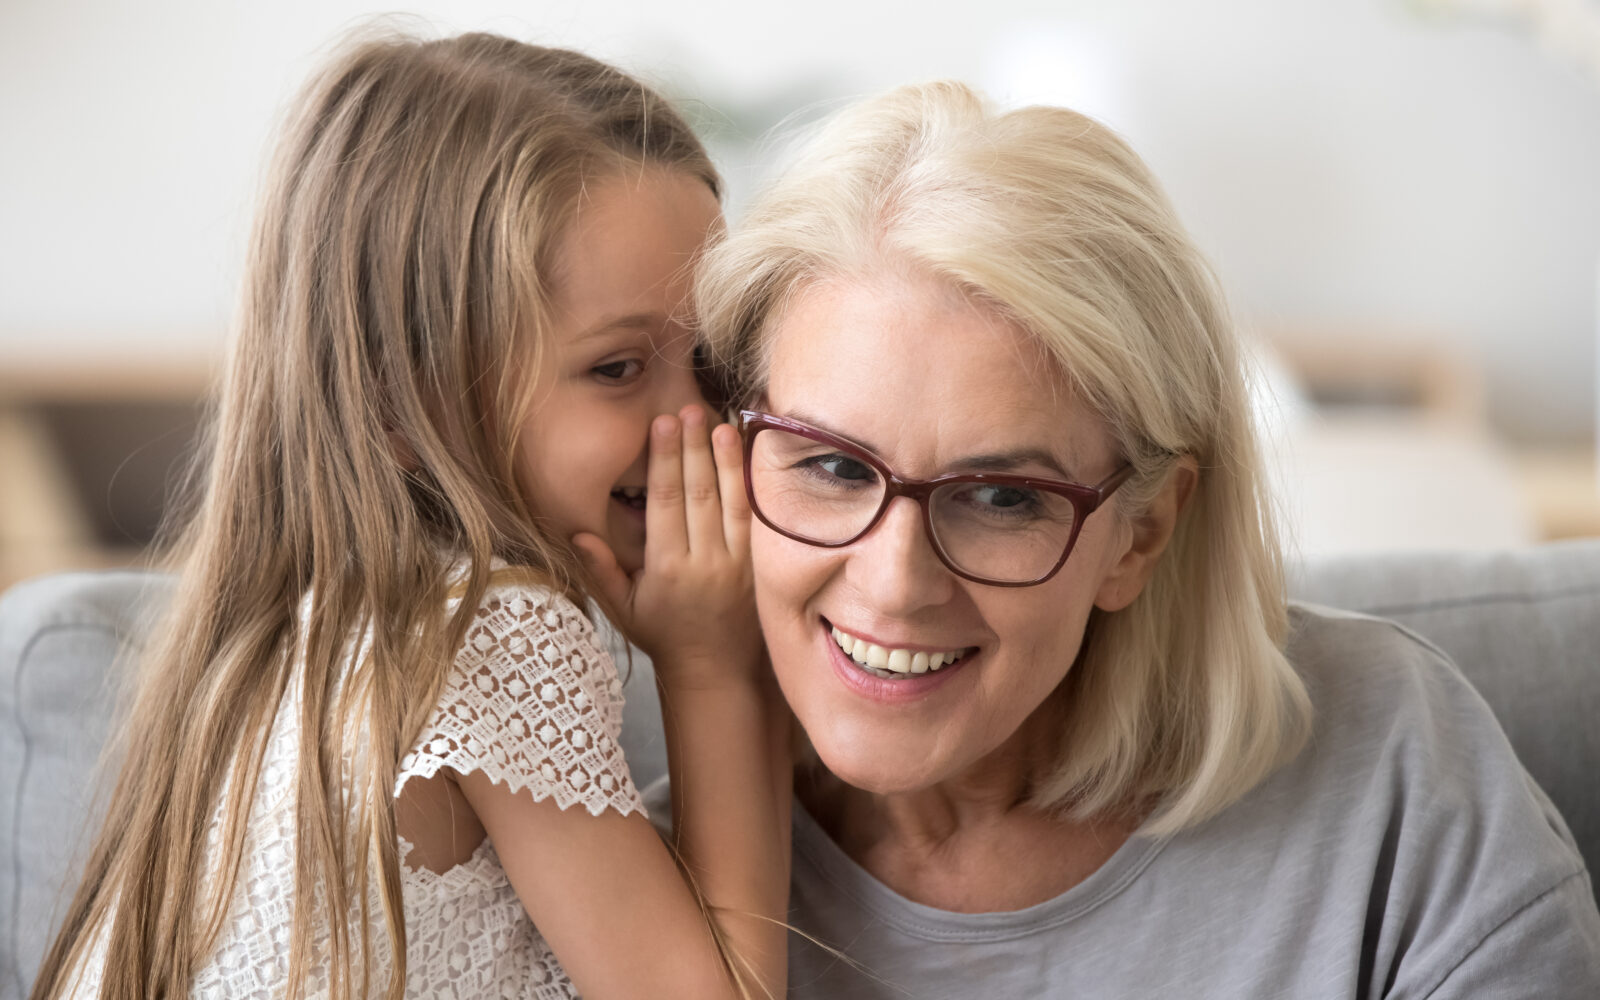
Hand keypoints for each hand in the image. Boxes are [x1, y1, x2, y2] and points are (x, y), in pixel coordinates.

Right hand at [573, 405, 761, 686]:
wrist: (716, 670)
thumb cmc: (665, 635)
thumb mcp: (623, 609)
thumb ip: (601, 571)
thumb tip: (578, 534)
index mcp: (669, 569)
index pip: (666, 502)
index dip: (664, 460)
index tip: (662, 425)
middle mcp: (706, 563)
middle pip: (699, 493)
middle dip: (693, 448)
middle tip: (687, 409)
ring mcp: (740, 564)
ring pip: (732, 501)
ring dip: (726, 460)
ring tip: (720, 422)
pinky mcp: (763, 566)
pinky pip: (757, 519)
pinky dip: (753, 485)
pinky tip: (749, 457)